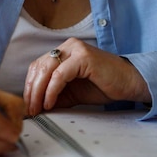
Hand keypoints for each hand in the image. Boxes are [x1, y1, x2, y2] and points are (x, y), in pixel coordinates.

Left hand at [23, 37, 150, 116]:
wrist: (128, 83)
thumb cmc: (102, 86)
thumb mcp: (71, 93)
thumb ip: (54, 95)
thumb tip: (33, 107)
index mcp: (63, 51)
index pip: (37, 66)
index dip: (29, 86)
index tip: (28, 105)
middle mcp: (67, 46)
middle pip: (39, 67)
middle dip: (31, 91)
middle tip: (30, 110)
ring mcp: (75, 49)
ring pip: (46, 69)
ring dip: (38, 92)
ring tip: (38, 108)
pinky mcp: (83, 57)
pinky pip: (60, 74)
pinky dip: (52, 90)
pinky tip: (50, 103)